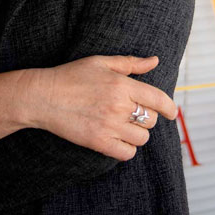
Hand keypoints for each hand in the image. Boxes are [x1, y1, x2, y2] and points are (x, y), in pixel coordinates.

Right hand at [26, 55, 176, 160]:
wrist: (44, 96)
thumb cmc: (72, 75)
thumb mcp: (100, 62)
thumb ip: (130, 63)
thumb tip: (155, 61)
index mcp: (121, 84)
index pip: (158, 100)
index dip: (169, 108)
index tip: (171, 112)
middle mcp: (118, 106)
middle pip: (150, 120)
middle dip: (144, 116)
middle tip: (130, 112)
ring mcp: (109, 126)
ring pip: (141, 138)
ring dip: (136, 133)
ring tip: (122, 125)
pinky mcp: (99, 142)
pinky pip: (127, 153)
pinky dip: (126, 148)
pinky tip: (116, 138)